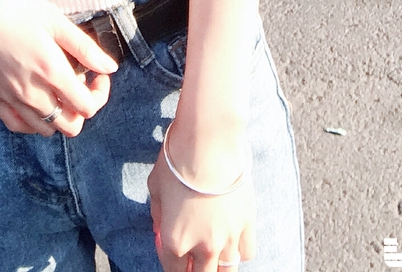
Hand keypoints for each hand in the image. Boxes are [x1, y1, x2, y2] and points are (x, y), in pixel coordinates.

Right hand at [0, 0, 119, 135]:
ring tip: (58, 91)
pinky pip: (17, 126)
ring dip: (59, 116)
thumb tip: (110, 68)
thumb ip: (84, 47)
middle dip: (83, 108)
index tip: (97, 74)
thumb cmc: (13, 5)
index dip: (100, 93)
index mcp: (51, 71)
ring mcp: (11, 98)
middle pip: (70, 126)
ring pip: (45, 130)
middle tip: (81, 84)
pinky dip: (32, 123)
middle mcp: (32, 93)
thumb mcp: (54, 19)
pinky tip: (36, 105)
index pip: (87, 107)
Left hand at [148, 144, 255, 271]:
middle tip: (192, 258)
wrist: (209, 142)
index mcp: (175, 240)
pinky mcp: (247, 225)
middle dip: (194, 269)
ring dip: (217, 265)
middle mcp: (203, 246)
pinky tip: (231, 239)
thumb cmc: (177, 160)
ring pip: (226, 271)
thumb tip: (161, 228)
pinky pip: (245, 253)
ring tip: (212, 253)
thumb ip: (158, 215)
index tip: (170, 250)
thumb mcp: (155, 186)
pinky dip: (238, 251)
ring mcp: (228, 238)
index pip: (173, 270)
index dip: (170, 261)